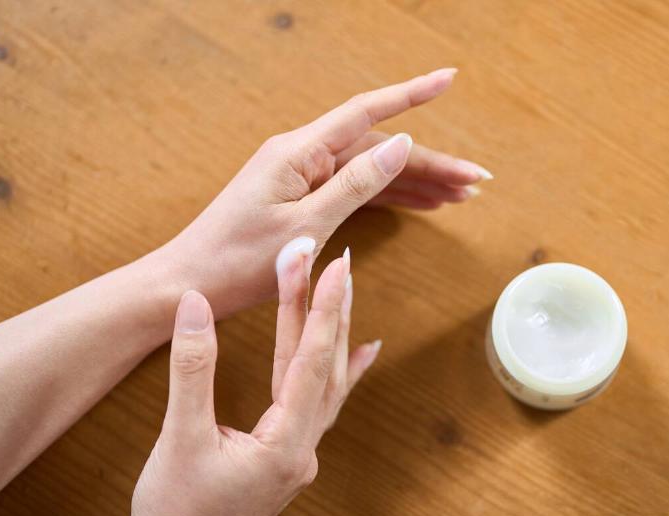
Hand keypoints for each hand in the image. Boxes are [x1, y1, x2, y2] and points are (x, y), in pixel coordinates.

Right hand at [132, 239, 376, 515]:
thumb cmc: (174, 513)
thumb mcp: (179, 438)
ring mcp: (299, 456)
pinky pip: (324, 406)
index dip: (320, 309)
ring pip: (327, 384)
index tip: (330, 264)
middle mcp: (303, 450)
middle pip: (324, 367)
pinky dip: (341, 372)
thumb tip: (195, 305)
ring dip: (332, 335)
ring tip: (346, 292)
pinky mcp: (287, 458)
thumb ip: (192, 369)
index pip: (311, 362)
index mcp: (284, 446)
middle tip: (336, 260)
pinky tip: (362, 352)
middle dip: (328, 311)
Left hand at [160, 68, 491, 316]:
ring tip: (460, 196)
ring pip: (371, 172)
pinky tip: (420, 203)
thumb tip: (400, 143)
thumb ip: (355, 184)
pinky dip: (388, 197)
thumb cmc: (238, 260)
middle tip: (476, 182)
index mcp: (299, 152)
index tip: (449, 80)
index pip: (366, 113)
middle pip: (378, 150)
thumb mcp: (305, 226)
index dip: (411, 96)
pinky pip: (354, 190)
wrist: (192, 282)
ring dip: (415, 182)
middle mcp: (302, 156)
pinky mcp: (301, 198)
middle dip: (430, 164)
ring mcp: (302, 177)